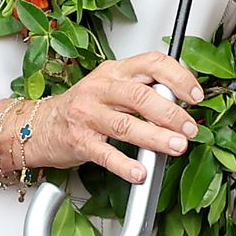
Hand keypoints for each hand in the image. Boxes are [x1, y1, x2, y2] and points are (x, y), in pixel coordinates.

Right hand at [20, 53, 202, 184]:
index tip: (195, 96)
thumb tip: (182, 102)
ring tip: (176, 147)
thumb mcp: (112, 87)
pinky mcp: (79, 141)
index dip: (178, 78)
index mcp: (114, 71)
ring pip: (126, 124)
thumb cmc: (84, 107)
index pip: (151, 63)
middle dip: (171, 113)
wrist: (40, 125)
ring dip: (155, 137)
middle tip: (190, 128)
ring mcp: (88, 114)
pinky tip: (140, 172)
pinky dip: (124, 165)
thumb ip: (143, 89)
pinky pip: (105, 154)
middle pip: (141, 95)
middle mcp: (101, 88)